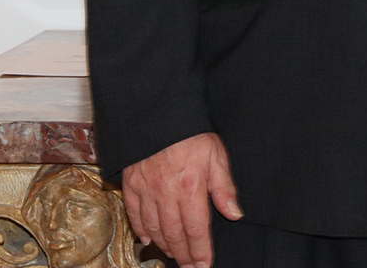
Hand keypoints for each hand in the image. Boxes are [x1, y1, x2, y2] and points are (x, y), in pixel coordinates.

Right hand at [121, 132, 239, 267]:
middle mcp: (166, 194)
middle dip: (184, 255)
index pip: (196, 230)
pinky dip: (141, 230)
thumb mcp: (217, 155)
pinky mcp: (131, 184)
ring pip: (154, 228)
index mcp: (190, 188)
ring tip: (175, 255)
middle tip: (191, 267)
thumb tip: (234, 214)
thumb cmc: (192, 133)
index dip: (201, 251)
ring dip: (165, 245)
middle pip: (175, 234)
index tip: (205, 265)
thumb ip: (224, 188)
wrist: (158, 113)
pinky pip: (134, 214)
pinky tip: (148, 239)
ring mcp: (146, 191)